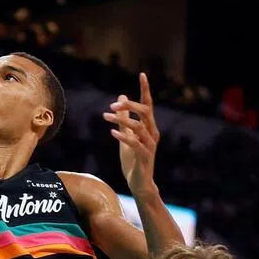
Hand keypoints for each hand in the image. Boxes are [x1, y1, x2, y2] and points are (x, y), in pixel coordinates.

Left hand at [103, 74, 159, 196]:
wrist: (139, 184)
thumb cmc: (134, 160)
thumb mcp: (126, 135)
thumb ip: (124, 118)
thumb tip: (121, 97)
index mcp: (149, 127)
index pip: (148, 105)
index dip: (146, 90)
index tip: (142, 75)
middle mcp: (152, 134)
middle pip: (145, 112)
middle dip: (130, 105)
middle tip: (113, 104)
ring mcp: (149, 146)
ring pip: (139, 126)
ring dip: (121, 120)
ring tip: (106, 116)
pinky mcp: (144, 157)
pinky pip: (134, 143)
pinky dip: (123, 137)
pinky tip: (112, 132)